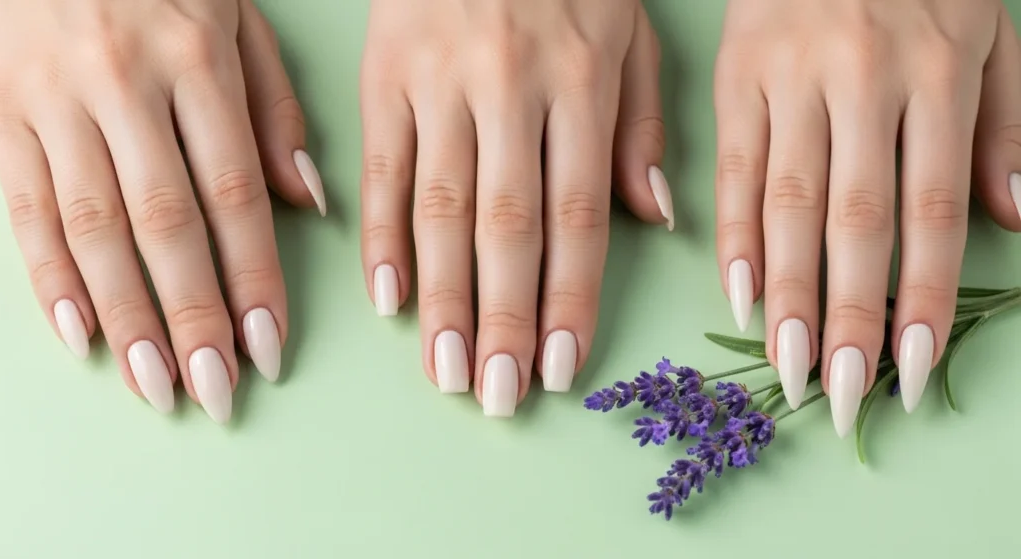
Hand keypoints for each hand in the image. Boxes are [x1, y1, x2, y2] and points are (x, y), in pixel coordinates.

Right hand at [0, 0, 324, 421]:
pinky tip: (78, 335)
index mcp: (197, 61)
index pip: (234, 193)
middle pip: (165, 223)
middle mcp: (123, 83)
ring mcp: (52, 98)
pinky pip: (21, 205)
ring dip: (127, 316)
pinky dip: (48, 276)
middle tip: (217, 391)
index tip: (271, 346)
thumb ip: (275, 110)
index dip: (253, 278)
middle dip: (193, 318)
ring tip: (155, 386)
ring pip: (93, 226)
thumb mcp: (238, 18)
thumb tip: (310, 201)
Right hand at [359, 0, 671, 415]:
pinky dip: (382, 235)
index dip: (568, 300)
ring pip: (440, 210)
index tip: (558, 369)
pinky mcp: (382, 72)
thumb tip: (654, 219)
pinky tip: (386, 298)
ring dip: (441, 299)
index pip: (576, 216)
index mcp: (581, 80)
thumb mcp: (631, 27)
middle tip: (494, 396)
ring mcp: (438, 80)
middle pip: (505, 228)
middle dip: (499, 321)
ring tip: (443, 372)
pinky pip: (381, 168)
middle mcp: (509, 87)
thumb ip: (641, 124)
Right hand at [714, 0, 1020, 434]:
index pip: (928, 208)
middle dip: (846, 314)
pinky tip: (738, 294)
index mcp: (936, 69)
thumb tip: (1011, 219)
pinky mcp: (736, 76)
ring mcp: (789, 78)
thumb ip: (1005, 125)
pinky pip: (734, 168)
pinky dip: (736, 235)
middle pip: (853, 220)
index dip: (922, 294)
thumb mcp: (991, 31)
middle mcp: (860, 78)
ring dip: (787, 293)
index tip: (913, 367)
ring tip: (787, 365)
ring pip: (788, 203)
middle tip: (838, 393)